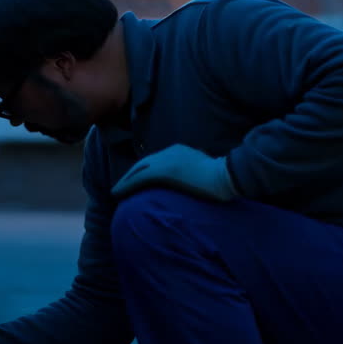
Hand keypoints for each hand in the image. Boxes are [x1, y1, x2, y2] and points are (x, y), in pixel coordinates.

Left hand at [111, 144, 238, 201]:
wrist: (227, 176)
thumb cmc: (222, 177)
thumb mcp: (204, 170)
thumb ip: (193, 172)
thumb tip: (191, 182)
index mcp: (179, 150)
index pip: (155, 161)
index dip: (142, 171)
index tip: (135, 181)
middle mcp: (170, 152)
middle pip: (143, 164)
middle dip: (129, 175)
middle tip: (119, 187)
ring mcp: (166, 160)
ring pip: (138, 170)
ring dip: (125, 181)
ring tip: (115, 192)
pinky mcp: (164, 171)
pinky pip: (139, 178)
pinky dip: (126, 185)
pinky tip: (117, 193)